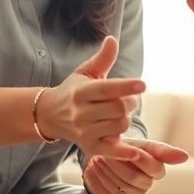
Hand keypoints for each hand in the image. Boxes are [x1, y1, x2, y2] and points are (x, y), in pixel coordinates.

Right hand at [38, 36, 143, 161]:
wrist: (51, 115)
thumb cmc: (74, 90)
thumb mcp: (85, 72)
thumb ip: (102, 59)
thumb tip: (112, 40)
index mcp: (81, 92)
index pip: (107, 89)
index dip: (126, 87)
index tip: (143, 84)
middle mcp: (81, 113)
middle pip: (118, 109)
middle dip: (130, 103)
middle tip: (129, 99)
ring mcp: (84, 131)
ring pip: (119, 126)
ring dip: (126, 119)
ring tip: (121, 114)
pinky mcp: (88, 147)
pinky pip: (110, 151)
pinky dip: (124, 153)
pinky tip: (136, 152)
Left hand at [84, 137, 189, 193]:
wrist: (108, 155)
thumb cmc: (127, 148)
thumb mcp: (143, 145)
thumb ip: (162, 150)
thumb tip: (185, 157)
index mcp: (156, 171)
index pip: (153, 168)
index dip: (141, 159)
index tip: (129, 149)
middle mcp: (147, 185)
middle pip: (132, 178)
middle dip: (116, 165)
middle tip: (103, 153)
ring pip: (118, 186)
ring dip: (104, 172)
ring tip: (94, 159)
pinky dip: (95, 181)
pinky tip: (90, 170)